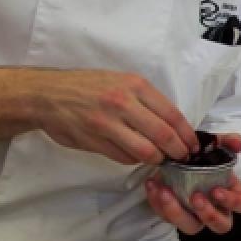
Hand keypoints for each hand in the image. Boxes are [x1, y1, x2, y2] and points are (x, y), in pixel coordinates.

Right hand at [31, 69, 198, 164]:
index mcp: (135, 85)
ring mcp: (107, 123)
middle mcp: (123, 103)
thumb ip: (145, 100)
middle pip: (163, 135)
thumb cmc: (87, 87)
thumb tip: (172, 124)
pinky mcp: (94, 140)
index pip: (172, 114)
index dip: (187, 134)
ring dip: (157, 159)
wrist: (46, 94)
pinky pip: (124, 157)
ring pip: (146, 150)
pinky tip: (135, 155)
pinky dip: (134, 160)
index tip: (193, 145)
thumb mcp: (120, 81)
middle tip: (182, 157)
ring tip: (160, 159)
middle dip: (178, 151)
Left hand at [146, 134, 240, 233]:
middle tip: (194, 197)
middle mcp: (217, 210)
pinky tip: (153, 186)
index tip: (216, 190)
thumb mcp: (215, 146)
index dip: (231, 201)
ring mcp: (195, 217)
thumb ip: (228, 141)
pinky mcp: (175, 216)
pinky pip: (167, 217)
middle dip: (208, 214)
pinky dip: (158, 203)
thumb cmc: (204, 158)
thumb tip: (237, 142)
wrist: (180, 160)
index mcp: (232, 195)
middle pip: (220, 225)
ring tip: (165, 192)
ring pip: (191, 227)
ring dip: (178, 213)